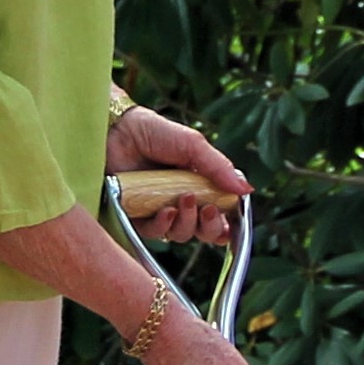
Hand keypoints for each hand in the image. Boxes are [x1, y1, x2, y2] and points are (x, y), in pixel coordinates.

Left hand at [106, 104, 247, 241]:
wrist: (116, 130)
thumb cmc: (154, 133)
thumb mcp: (192, 146)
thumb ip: (219, 168)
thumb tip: (247, 190)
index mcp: (197, 186)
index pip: (218, 214)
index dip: (226, 224)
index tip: (232, 224)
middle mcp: (179, 202)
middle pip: (202, 230)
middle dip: (211, 227)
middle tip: (209, 210)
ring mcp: (157, 211)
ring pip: (181, 234)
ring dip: (188, 222)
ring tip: (184, 200)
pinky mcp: (135, 217)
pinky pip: (154, 233)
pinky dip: (164, 225)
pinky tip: (166, 210)